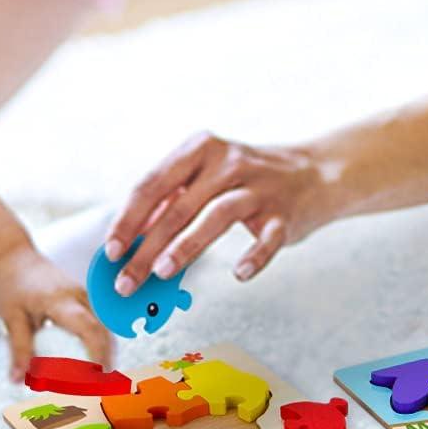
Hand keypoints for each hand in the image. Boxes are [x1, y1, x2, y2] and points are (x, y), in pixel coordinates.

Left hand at [0, 244, 113, 382]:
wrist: (14, 257)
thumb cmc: (12, 285)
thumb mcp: (11, 317)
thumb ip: (18, 350)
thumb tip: (17, 381)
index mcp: (60, 300)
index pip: (89, 329)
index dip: (98, 355)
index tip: (98, 378)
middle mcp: (79, 295)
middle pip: (104, 330)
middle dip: (107, 359)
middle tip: (100, 387)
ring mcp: (85, 295)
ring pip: (106, 327)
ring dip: (106, 352)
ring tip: (98, 379)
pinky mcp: (85, 298)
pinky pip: (99, 322)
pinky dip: (100, 342)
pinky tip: (93, 362)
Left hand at [104, 132, 333, 293]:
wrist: (316, 172)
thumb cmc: (246, 179)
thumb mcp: (207, 176)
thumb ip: (172, 200)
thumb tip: (131, 238)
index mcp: (201, 149)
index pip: (154, 183)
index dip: (129, 219)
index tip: (111, 250)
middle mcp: (229, 162)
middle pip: (179, 206)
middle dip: (147, 246)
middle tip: (126, 280)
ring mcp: (260, 187)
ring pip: (217, 215)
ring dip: (186, 245)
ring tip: (161, 272)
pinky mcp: (285, 213)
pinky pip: (268, 237)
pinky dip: (254, 256)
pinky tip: (239, 274)